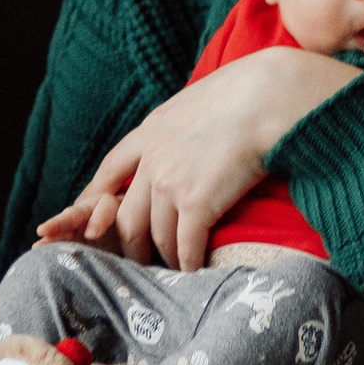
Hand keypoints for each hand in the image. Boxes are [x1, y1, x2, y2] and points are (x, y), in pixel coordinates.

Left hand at [40, 46, 351, 270]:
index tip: (93, 219)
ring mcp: (170, 183)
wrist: (270, 97)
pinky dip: (188, 263)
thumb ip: (181, 125)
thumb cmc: (249, 94)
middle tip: (141, 263)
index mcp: (150, 132)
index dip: (97, 199)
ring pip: (156, 237)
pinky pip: (185, 246)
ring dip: (165, 259)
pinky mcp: (196, 203)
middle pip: (126, 218)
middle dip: (132, 246)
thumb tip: (189, 134)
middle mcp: (152, 161)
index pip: (110, 171)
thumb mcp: (198, 101)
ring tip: (174, 270)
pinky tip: (194, 270)